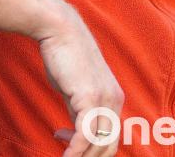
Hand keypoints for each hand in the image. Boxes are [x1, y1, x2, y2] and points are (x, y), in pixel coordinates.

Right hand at [40, 6, 124, 156]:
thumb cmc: (63, 55)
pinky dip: (76, 148)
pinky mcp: (89, 97)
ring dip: (83, 156)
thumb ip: (79, 108)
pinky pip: (86, 133)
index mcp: (113, 98)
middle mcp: (114, 101)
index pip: (110, 135)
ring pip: (99, 142)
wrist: (60, 30)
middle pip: (110, 144)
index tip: (68, 146)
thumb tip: (75, 129)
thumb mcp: (74, 87)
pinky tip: (67, 155)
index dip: (92, 147)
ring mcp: (104, 100)